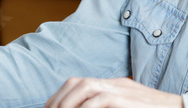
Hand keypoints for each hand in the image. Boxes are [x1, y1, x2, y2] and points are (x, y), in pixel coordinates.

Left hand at [45, 77, 183, 107]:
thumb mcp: (128, 106)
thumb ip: (110, 106)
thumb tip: (88, 107)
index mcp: (114, 85)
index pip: (79, 82)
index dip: (60, 95)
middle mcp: (116, 84)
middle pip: (78, 82)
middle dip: (59, 99)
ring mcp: (122, 90)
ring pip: (86, 87)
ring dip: (68, 103)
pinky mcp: (127, 100)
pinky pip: (100, 101)